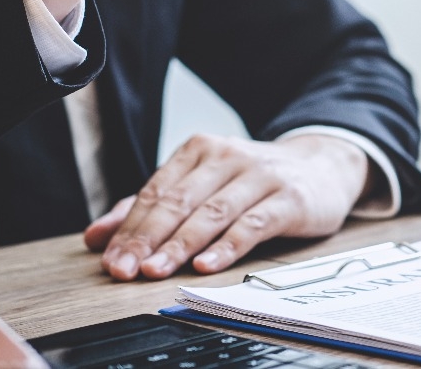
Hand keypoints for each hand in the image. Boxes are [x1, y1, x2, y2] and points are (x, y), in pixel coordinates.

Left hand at [83, 133, 370, 279]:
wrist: (323, 166)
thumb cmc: (254, 181)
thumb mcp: (203, 185)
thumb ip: (151, 209)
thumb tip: (97, 236)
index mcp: (200, 150)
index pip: (156, 191)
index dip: (130, 227)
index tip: (109, 259)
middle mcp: (228, 157)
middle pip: (179, 202)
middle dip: (147, 239)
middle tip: (123, 270)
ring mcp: (261, 176)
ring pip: (212, 213)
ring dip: (180, 245)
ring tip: (155, 271)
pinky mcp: (289, 199)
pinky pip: (253, 225)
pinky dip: (227, 246)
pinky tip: (206, 265)